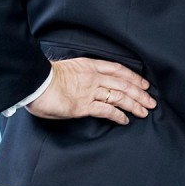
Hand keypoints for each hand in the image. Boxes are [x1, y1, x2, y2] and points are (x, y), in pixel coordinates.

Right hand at [28, 57, 156, 123]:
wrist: (33, 83)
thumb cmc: (44, 77)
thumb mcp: (67, 69)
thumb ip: (81, 76)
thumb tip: (87, 84)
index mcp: (89, 65)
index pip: (118, 70)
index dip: (133, 77)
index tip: (143, 83)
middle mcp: (93, 77)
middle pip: (124, 84)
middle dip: (140, 93)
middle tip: (151, 101)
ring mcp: (90, 91)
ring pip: (119, 97)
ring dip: (134, 105)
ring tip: (144, 111)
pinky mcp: (84, 106)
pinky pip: (107, 110)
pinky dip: (118, 115)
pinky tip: (126, 120)